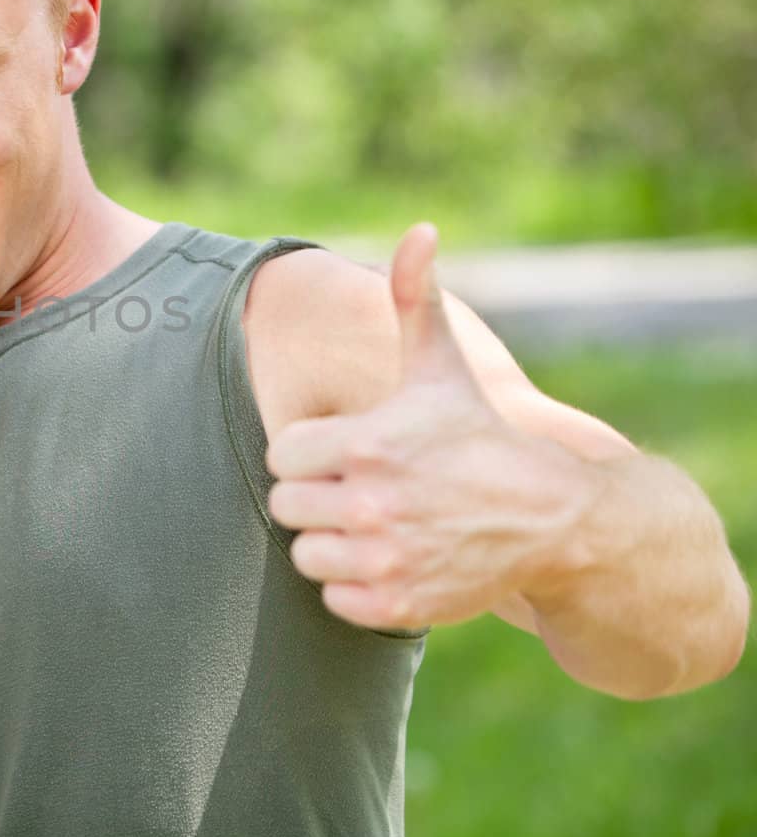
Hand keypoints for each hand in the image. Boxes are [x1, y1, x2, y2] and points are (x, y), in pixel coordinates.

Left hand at [265, 223, 594, 629]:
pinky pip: (332, 598)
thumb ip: (415, 300)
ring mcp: (383, 560)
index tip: (344, 449)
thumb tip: (419, 231)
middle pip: (286, 506)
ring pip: (304, 554)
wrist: (554, 520)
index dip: (309, 451)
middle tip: (360, 486)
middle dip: (316, 494)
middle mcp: (369, 504)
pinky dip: (354, 584)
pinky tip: (389, 557)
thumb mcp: (443, 367)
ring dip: (331, 541)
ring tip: (374, 521)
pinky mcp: (395, 605)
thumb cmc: (480, 437)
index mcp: (365, 444)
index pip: (280, 455)